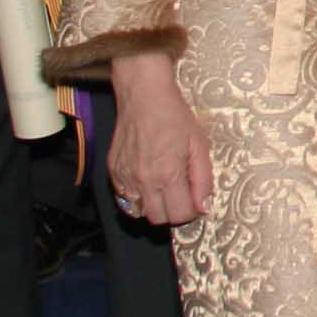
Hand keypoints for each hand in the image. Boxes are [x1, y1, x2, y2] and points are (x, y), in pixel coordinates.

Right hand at [107, 52, 214, 226]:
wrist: (144, 97)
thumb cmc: (174, 117)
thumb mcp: (199, 146)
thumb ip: (203, 180)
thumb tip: (203, 207)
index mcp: (168, 174)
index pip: (179, 215)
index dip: (191, 212)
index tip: (195, 201)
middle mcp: (143, 180)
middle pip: (158, 219)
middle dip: (172, 212)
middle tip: (180, 195)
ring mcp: (125, 177)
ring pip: (139, 212)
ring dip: (153, 206)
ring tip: (163, 188)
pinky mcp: (112, 172)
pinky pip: (124, 199)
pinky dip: (137, 196)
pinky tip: (147, 180)